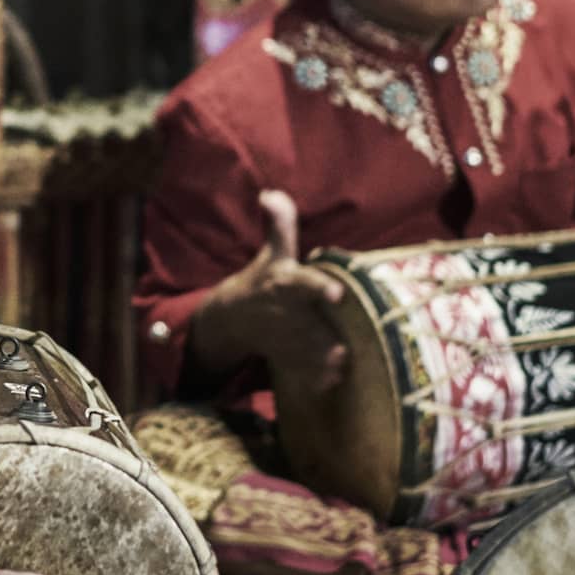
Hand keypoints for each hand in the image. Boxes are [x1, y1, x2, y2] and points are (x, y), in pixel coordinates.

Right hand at [187, 190, 347, 396]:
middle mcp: (285, 311)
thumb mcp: (271, 253)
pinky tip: (329, 381)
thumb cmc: (263, 280)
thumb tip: (272, 193)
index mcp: (285, 282)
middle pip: (309, 325)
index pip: (303, 283)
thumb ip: (279, 225)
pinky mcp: (287, 357)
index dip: (320, 289)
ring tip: (339, 364)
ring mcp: (285, 337)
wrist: (232, 318)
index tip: (338, 295)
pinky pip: (303, 372)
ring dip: (322, 360)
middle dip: (322, 337)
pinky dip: (315, 379)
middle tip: (342, 349)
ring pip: (308, 351)